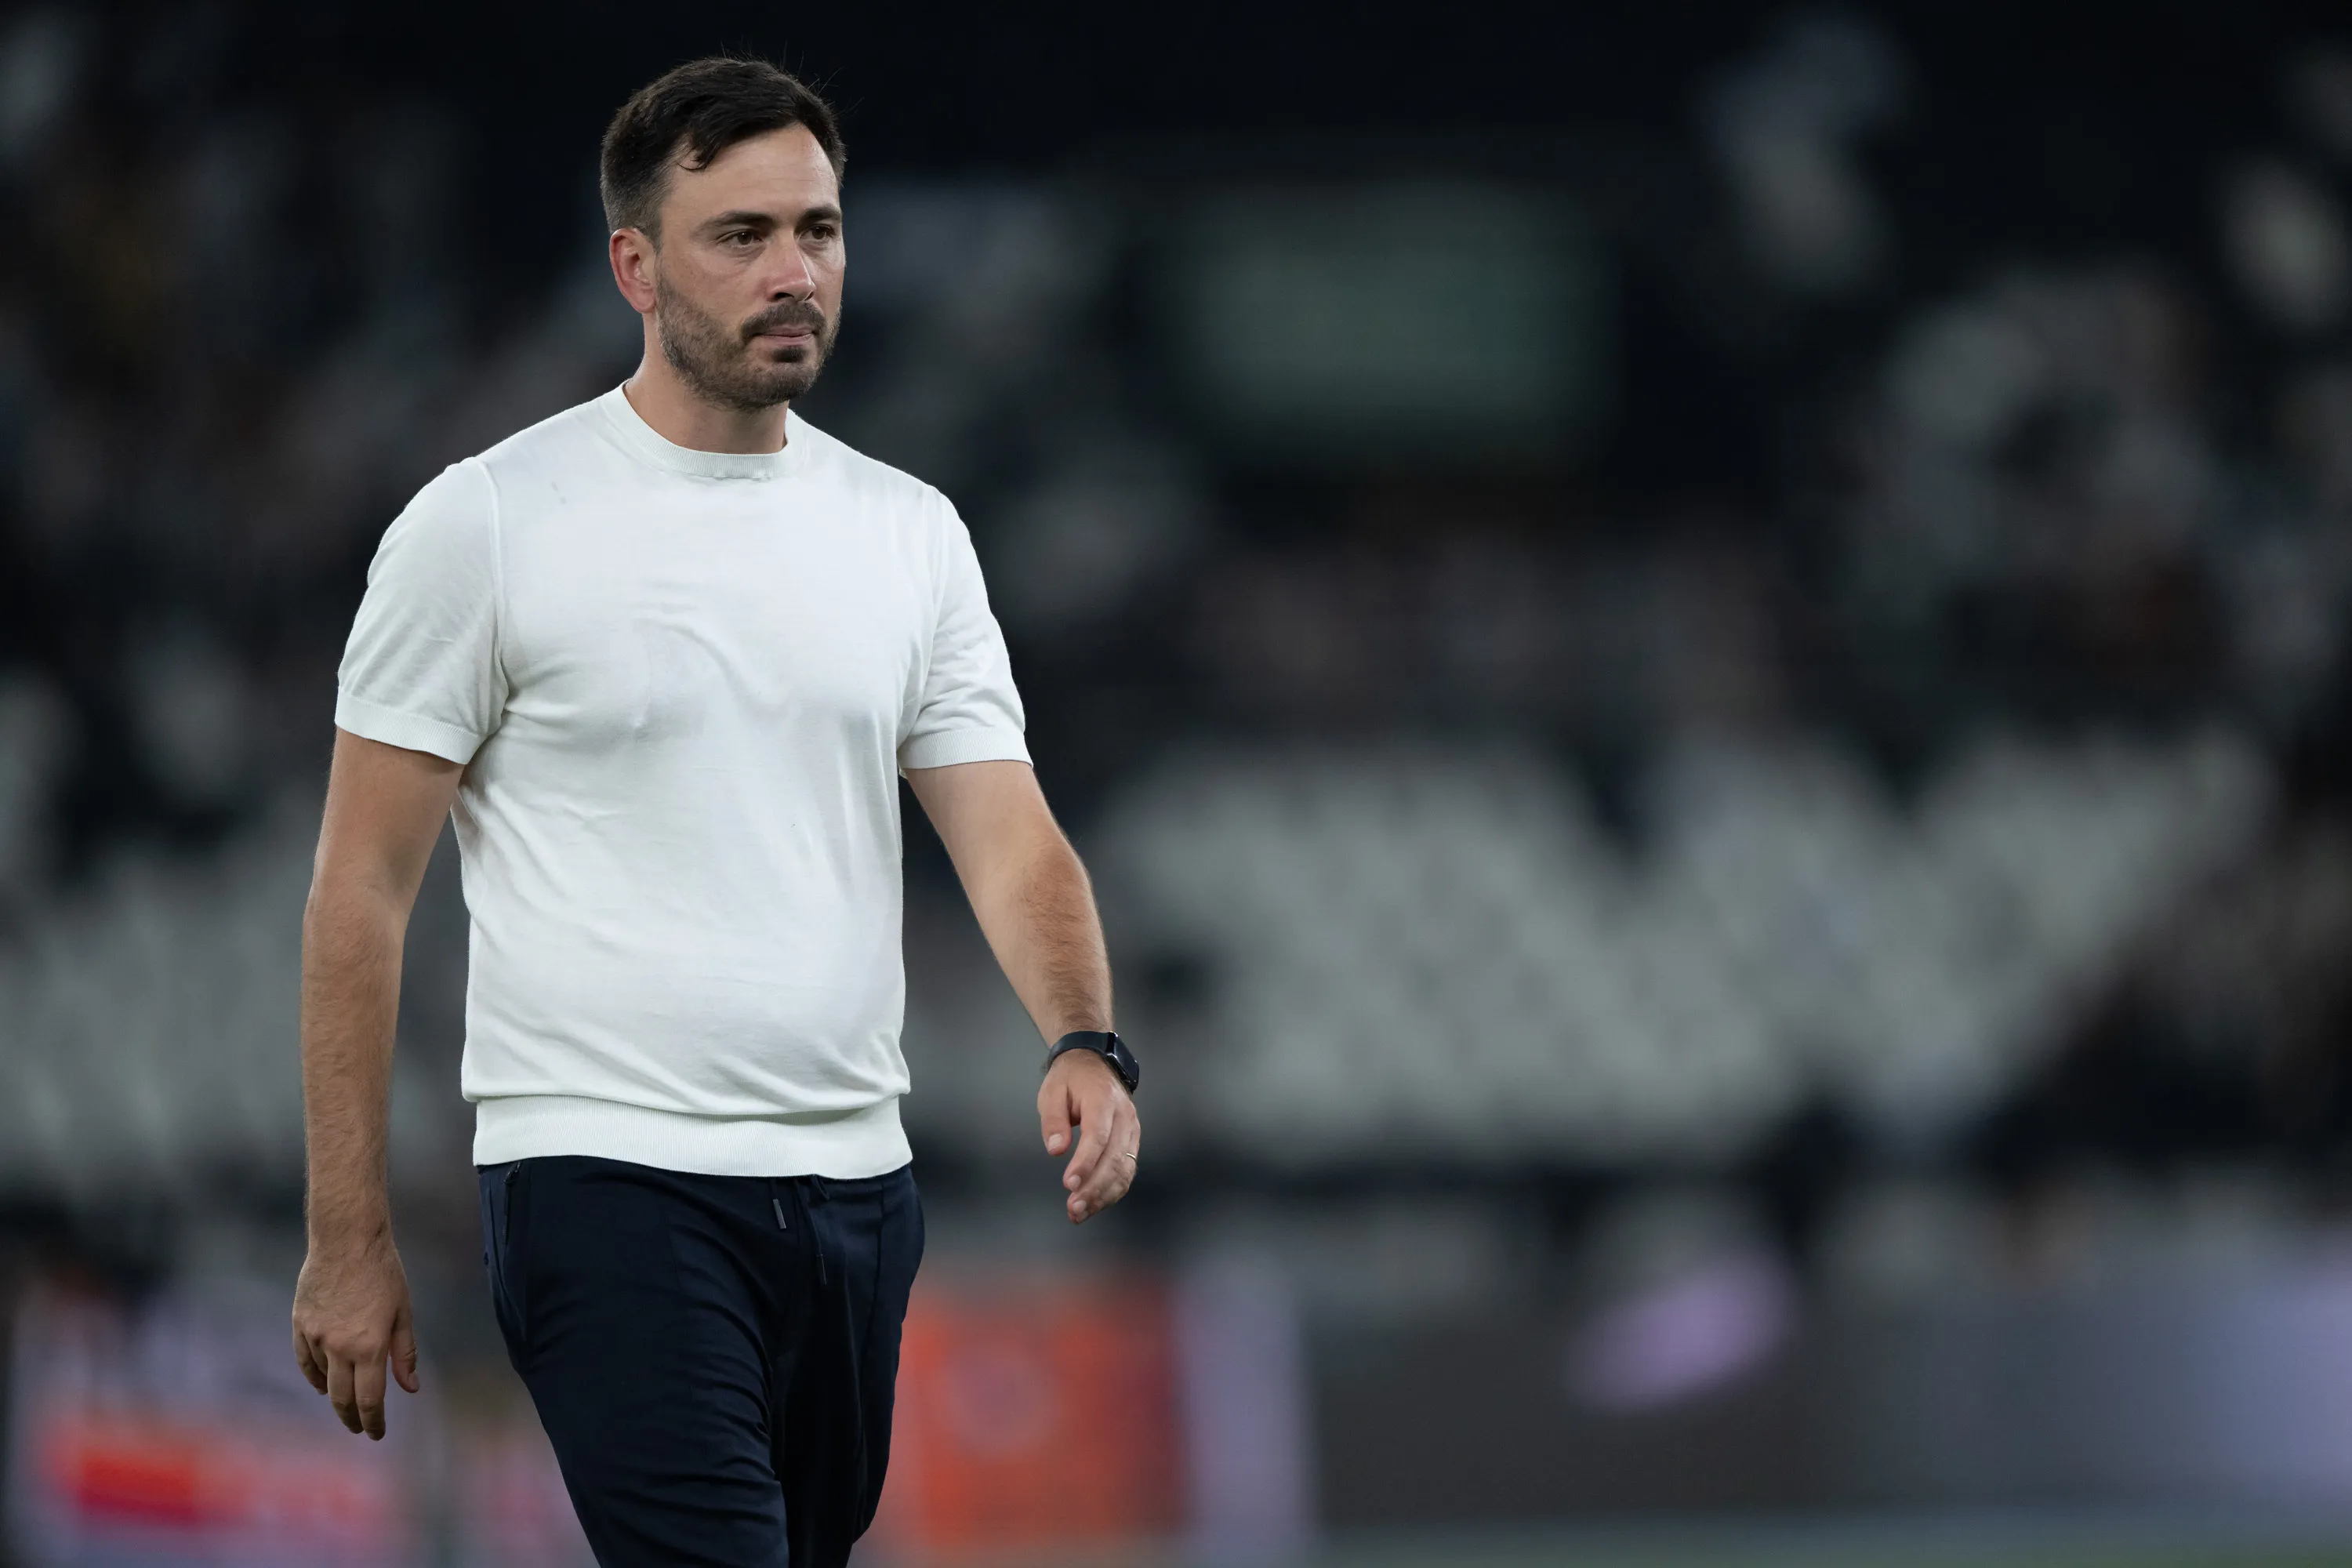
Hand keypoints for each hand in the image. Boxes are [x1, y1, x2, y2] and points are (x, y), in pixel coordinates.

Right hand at [291, 1230, 419, 1438]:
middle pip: (343, 1398)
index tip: (377, 1434)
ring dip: (336, 1395)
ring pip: (323, 1380)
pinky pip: (305, 1361)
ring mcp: (316, 1337)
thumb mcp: (403, 1312)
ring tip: (347, 1404)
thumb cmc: (383, 1273)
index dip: (374, 1422)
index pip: (370, 1400)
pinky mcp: (300, 1324)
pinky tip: (322, 1384)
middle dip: (353, 1419)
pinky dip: (314, 1377)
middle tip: (360, 1429)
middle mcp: (340, 1347)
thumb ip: (405, 1354)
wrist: (347, 1239)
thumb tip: (410, 1389)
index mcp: (370, 1347)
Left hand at [1039, 1048, 1140, 1223]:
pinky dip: (1113, 1191)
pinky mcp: (1132, 1142)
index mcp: (1103, 1100)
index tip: (1069, 1184)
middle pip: (1114, 1158)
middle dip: (1094, 1187)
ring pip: (1124, 1169)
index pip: (1098, 1135)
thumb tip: (1056, 1149)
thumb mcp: (1053, 1092)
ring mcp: (1132, 1130)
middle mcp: (1124, 1117)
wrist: (1095, 1064)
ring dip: (1104, 1195)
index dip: (1085, 1162)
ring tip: (1079, 1213)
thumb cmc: (1071, 1080)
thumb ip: (1053, 1121)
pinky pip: (1127, 1171)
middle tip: (1073, 1208)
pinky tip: (1095, 1204)